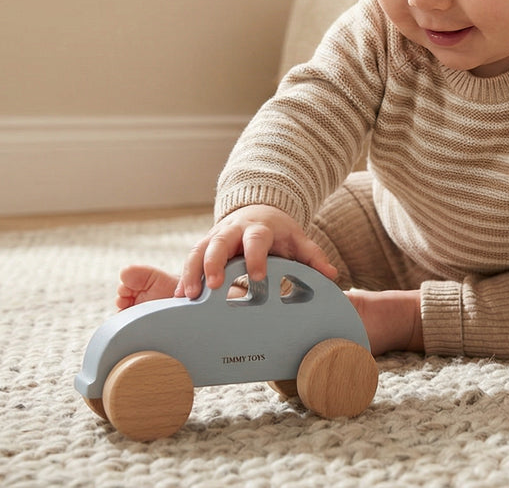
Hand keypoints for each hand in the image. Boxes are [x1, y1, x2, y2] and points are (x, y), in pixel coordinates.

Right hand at [176, 204, 338, 297]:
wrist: (257, 211)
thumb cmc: (279, 232)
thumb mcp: (298, 240)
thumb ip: (314, 257)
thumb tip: (331, 275)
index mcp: (258, 228)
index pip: (256, 240)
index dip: (256, 257)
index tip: (258, 278)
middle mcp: (233, 230)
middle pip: (219, 242)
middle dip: (213, 263)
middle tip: (214, 286)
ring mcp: (215, 236)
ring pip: (197, 250)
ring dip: (192, 272)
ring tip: (187, 296)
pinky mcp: (203, 246)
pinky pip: (189, 259)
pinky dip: (183, 277)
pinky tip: (177, 297)